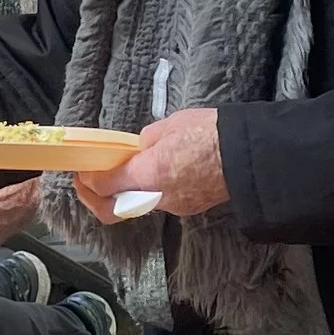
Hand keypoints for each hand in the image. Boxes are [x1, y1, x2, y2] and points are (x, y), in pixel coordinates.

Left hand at [72, 105, 228, 223]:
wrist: (251, 154)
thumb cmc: (212, 133)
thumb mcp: (170, 126)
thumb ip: (146, 142)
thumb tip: (138, 149)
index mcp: (150, 174)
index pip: (106, 185)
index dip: (89, 180)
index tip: (82, 172)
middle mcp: (160, 197)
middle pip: (117, 208)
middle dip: (97, 200)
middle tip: (88, 186)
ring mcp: (176, 206)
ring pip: (140, 204)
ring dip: (127, 192)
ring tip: (127, 171)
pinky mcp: (191, 207)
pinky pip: (162, 201)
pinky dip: (152, 190)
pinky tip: (159, 172)